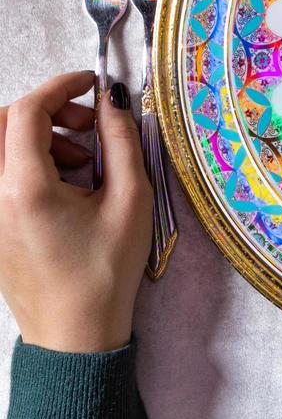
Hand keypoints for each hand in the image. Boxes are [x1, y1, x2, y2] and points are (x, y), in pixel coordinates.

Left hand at [0, 72, 152, 352]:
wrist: (75, 336)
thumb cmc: (106, 270)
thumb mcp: (131, 199)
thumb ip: (122, 141)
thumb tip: (115, 99)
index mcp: (24, 188)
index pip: (26, 111)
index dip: (61, 86)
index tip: (93, 82)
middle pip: (0, 124)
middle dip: (46, 110)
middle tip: (88, 123)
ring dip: (38, 136)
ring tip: (85, 158)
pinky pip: (0, 175)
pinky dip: (29, 162)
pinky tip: (67, 182)